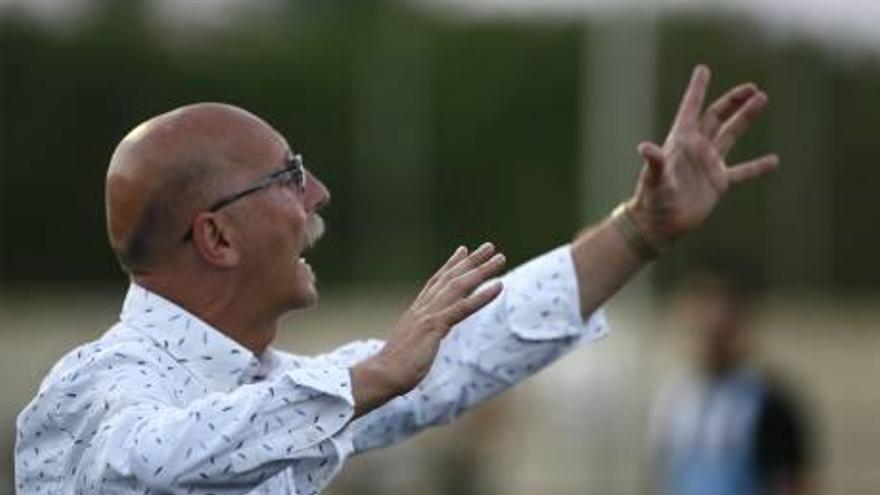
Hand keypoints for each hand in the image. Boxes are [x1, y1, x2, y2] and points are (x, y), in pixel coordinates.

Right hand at [351, 243, 505, 415]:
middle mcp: (423, 307)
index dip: (451, 265)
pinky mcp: (435, 326)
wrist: (383, 374)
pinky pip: (463, 307)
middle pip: (451, 277)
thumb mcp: (410, 344)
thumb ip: (420, 335)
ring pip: (460, 286)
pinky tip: (499, 285)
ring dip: (482, 270)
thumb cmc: (394, 366)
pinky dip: (482, 295)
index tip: (463, 250)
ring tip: (500, 258)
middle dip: (471, 260)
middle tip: (489, 246)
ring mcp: (429, 314)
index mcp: (417, 310)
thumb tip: (424, 337)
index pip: (437, 281)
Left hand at [628, 65, 778, 246]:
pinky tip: (774, 161)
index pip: (690, 109)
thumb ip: (654, 163)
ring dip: (746, 118)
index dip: (696, 90)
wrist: (658, 225)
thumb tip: (644, 147)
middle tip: (751, 88)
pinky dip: (757, 167)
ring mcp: (709, 165)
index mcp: (680, 142)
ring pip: (731, 135)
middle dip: (732, 101)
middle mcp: (696, 149)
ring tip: (762, 99)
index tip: (702, 69)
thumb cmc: (652, 200)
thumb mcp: (654, 180)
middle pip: (716, 117)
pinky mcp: (718, 184)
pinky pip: (742, 172)